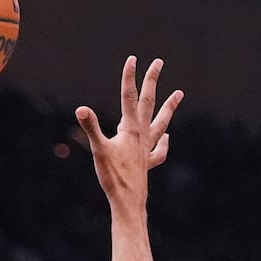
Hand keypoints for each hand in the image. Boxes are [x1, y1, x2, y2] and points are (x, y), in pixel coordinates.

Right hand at [75, 56, 183, 211]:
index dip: (130, 77)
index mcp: (130, 129)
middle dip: (152, 81)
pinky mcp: (147, 163)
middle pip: (149, 102)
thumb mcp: (99, 150)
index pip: (129, 97)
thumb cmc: (114, 177)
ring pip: (161, 122)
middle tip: (159, 62)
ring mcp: (147, 149)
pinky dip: (164, 142)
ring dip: (169, 107)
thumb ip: (91, 128)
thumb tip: (81, 109)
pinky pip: (159, 150)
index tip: (133, 58)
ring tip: (179, 94)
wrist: (129, 201)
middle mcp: (142, 135)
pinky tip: (166, 138)